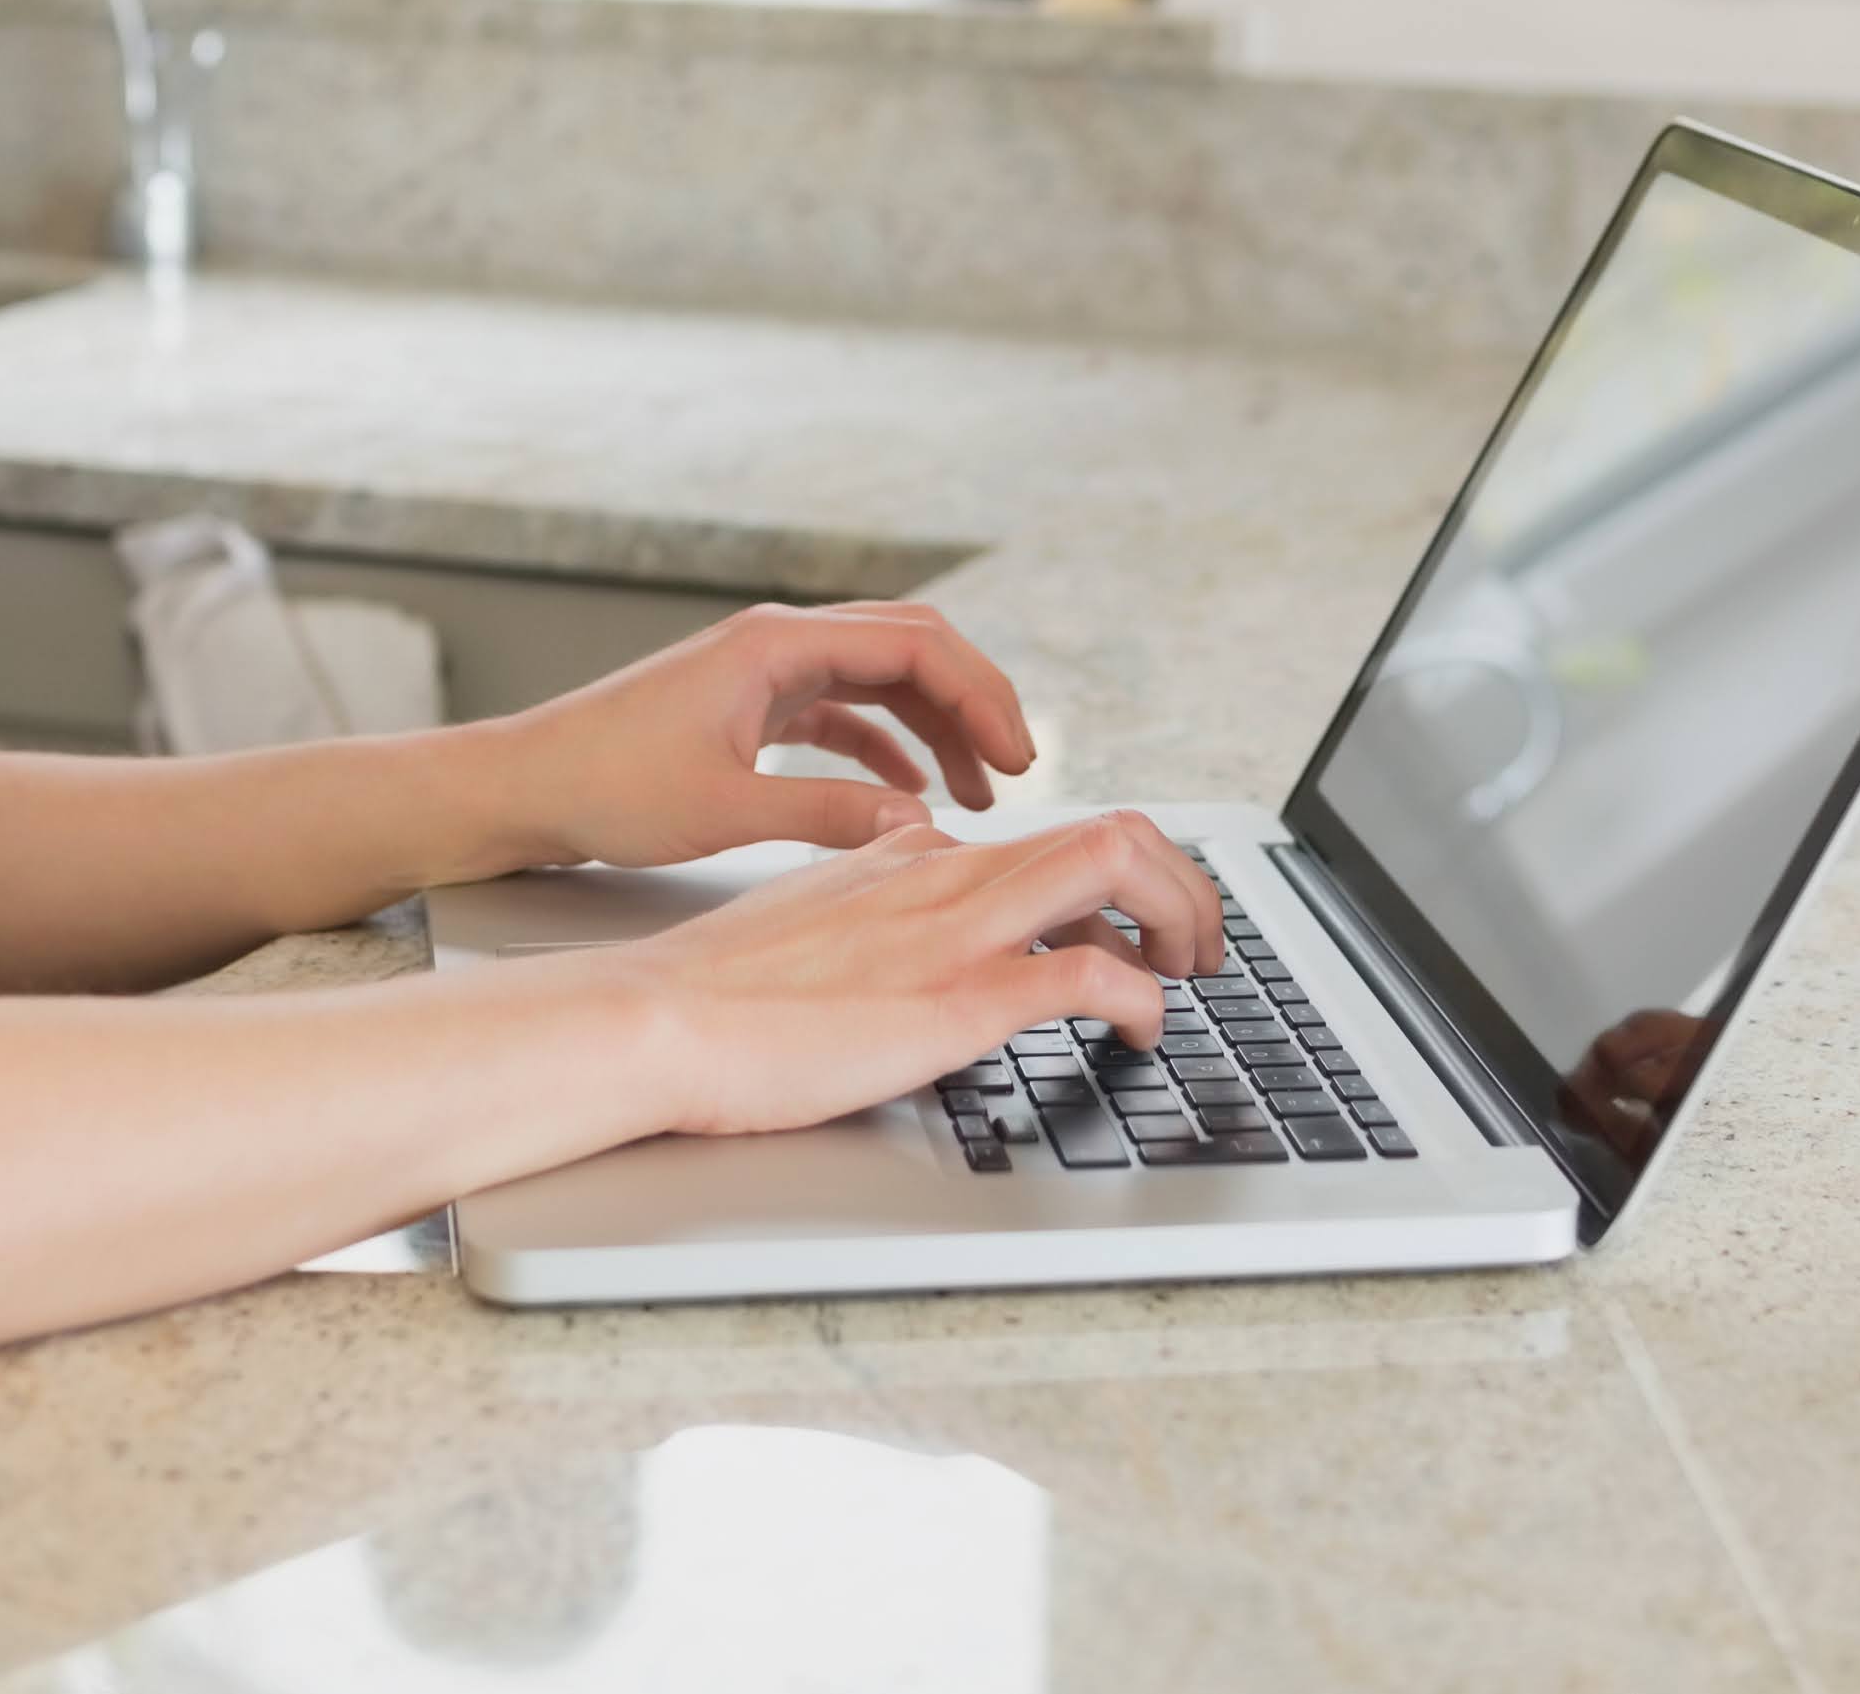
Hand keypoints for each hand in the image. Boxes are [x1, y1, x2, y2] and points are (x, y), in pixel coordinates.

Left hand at [480, 598, 1044, 868]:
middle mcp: (778, 643)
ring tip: (980, 792)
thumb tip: (918, 824)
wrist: (522, 788)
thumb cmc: (604, 788)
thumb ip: (826, 815)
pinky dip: (886, 746)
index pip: (915, 644)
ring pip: (881, 680)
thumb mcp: (723, 811)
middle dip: (973, 702)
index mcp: (776, 645)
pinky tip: (911, 794)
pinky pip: (843, 712)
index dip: (981, 695)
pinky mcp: (750, 708)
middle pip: (911, 649)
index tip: (1020, 756)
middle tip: (1019, 767)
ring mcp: (764, 672)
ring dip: (936, 727)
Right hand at [574, 808, 1227, 1135]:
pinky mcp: (961, 997)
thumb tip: (900, 902)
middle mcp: (948, 873)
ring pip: (1121, 866)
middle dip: (1184, 879)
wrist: (657, 1020)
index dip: (1116, 872)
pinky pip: (1095, 974)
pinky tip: (1147, 1032)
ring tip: (1198, 972)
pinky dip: (1145, 1000)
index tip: (1137, 918)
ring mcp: (959, 929)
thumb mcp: (801, 920)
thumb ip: (861, 899)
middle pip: (1114, 828)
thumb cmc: (710, 992)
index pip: (1047, 834)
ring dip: (1186, 916)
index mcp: (911, 854)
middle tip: (1202, 942)